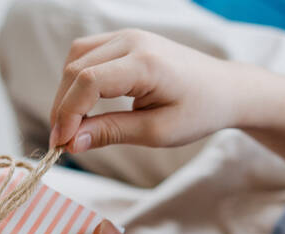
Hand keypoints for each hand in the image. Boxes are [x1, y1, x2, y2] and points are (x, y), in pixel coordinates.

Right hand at [49, 29, 244, 151]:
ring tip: (70, 127)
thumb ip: (111, 133)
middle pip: (76, 69)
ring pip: (76, 59)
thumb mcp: (156, 132)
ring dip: (66, 93)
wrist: (224, 89)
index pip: (88, 81)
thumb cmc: (198, 111)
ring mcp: (128, 36)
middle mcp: (133, 41)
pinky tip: (82, 106)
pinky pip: (86, 54)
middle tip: (62, 144)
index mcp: (146, 63)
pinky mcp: (125, 40)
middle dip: (63, 108)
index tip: (61, 145)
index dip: (68, 114)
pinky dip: (76, 81)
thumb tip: (72, 143)